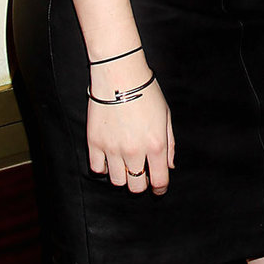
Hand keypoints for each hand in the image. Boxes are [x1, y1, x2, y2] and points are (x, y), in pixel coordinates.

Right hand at [86, 76, 174, 193]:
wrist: (120, 74)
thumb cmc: (146, 92)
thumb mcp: (166, 116)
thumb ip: (169, 144)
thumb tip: (168, 166)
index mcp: (155, 145)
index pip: (159, 181)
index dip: (160, 189)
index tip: (158, 188)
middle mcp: (134, 151)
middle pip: (136, 186)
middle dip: (141, 184)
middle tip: (141, 174)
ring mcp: (112, 148)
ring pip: (116, 181)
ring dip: (122, 176)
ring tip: (124, 165)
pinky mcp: (94, 142)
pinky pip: (97, 168)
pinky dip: (103, 167)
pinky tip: (109, 159)